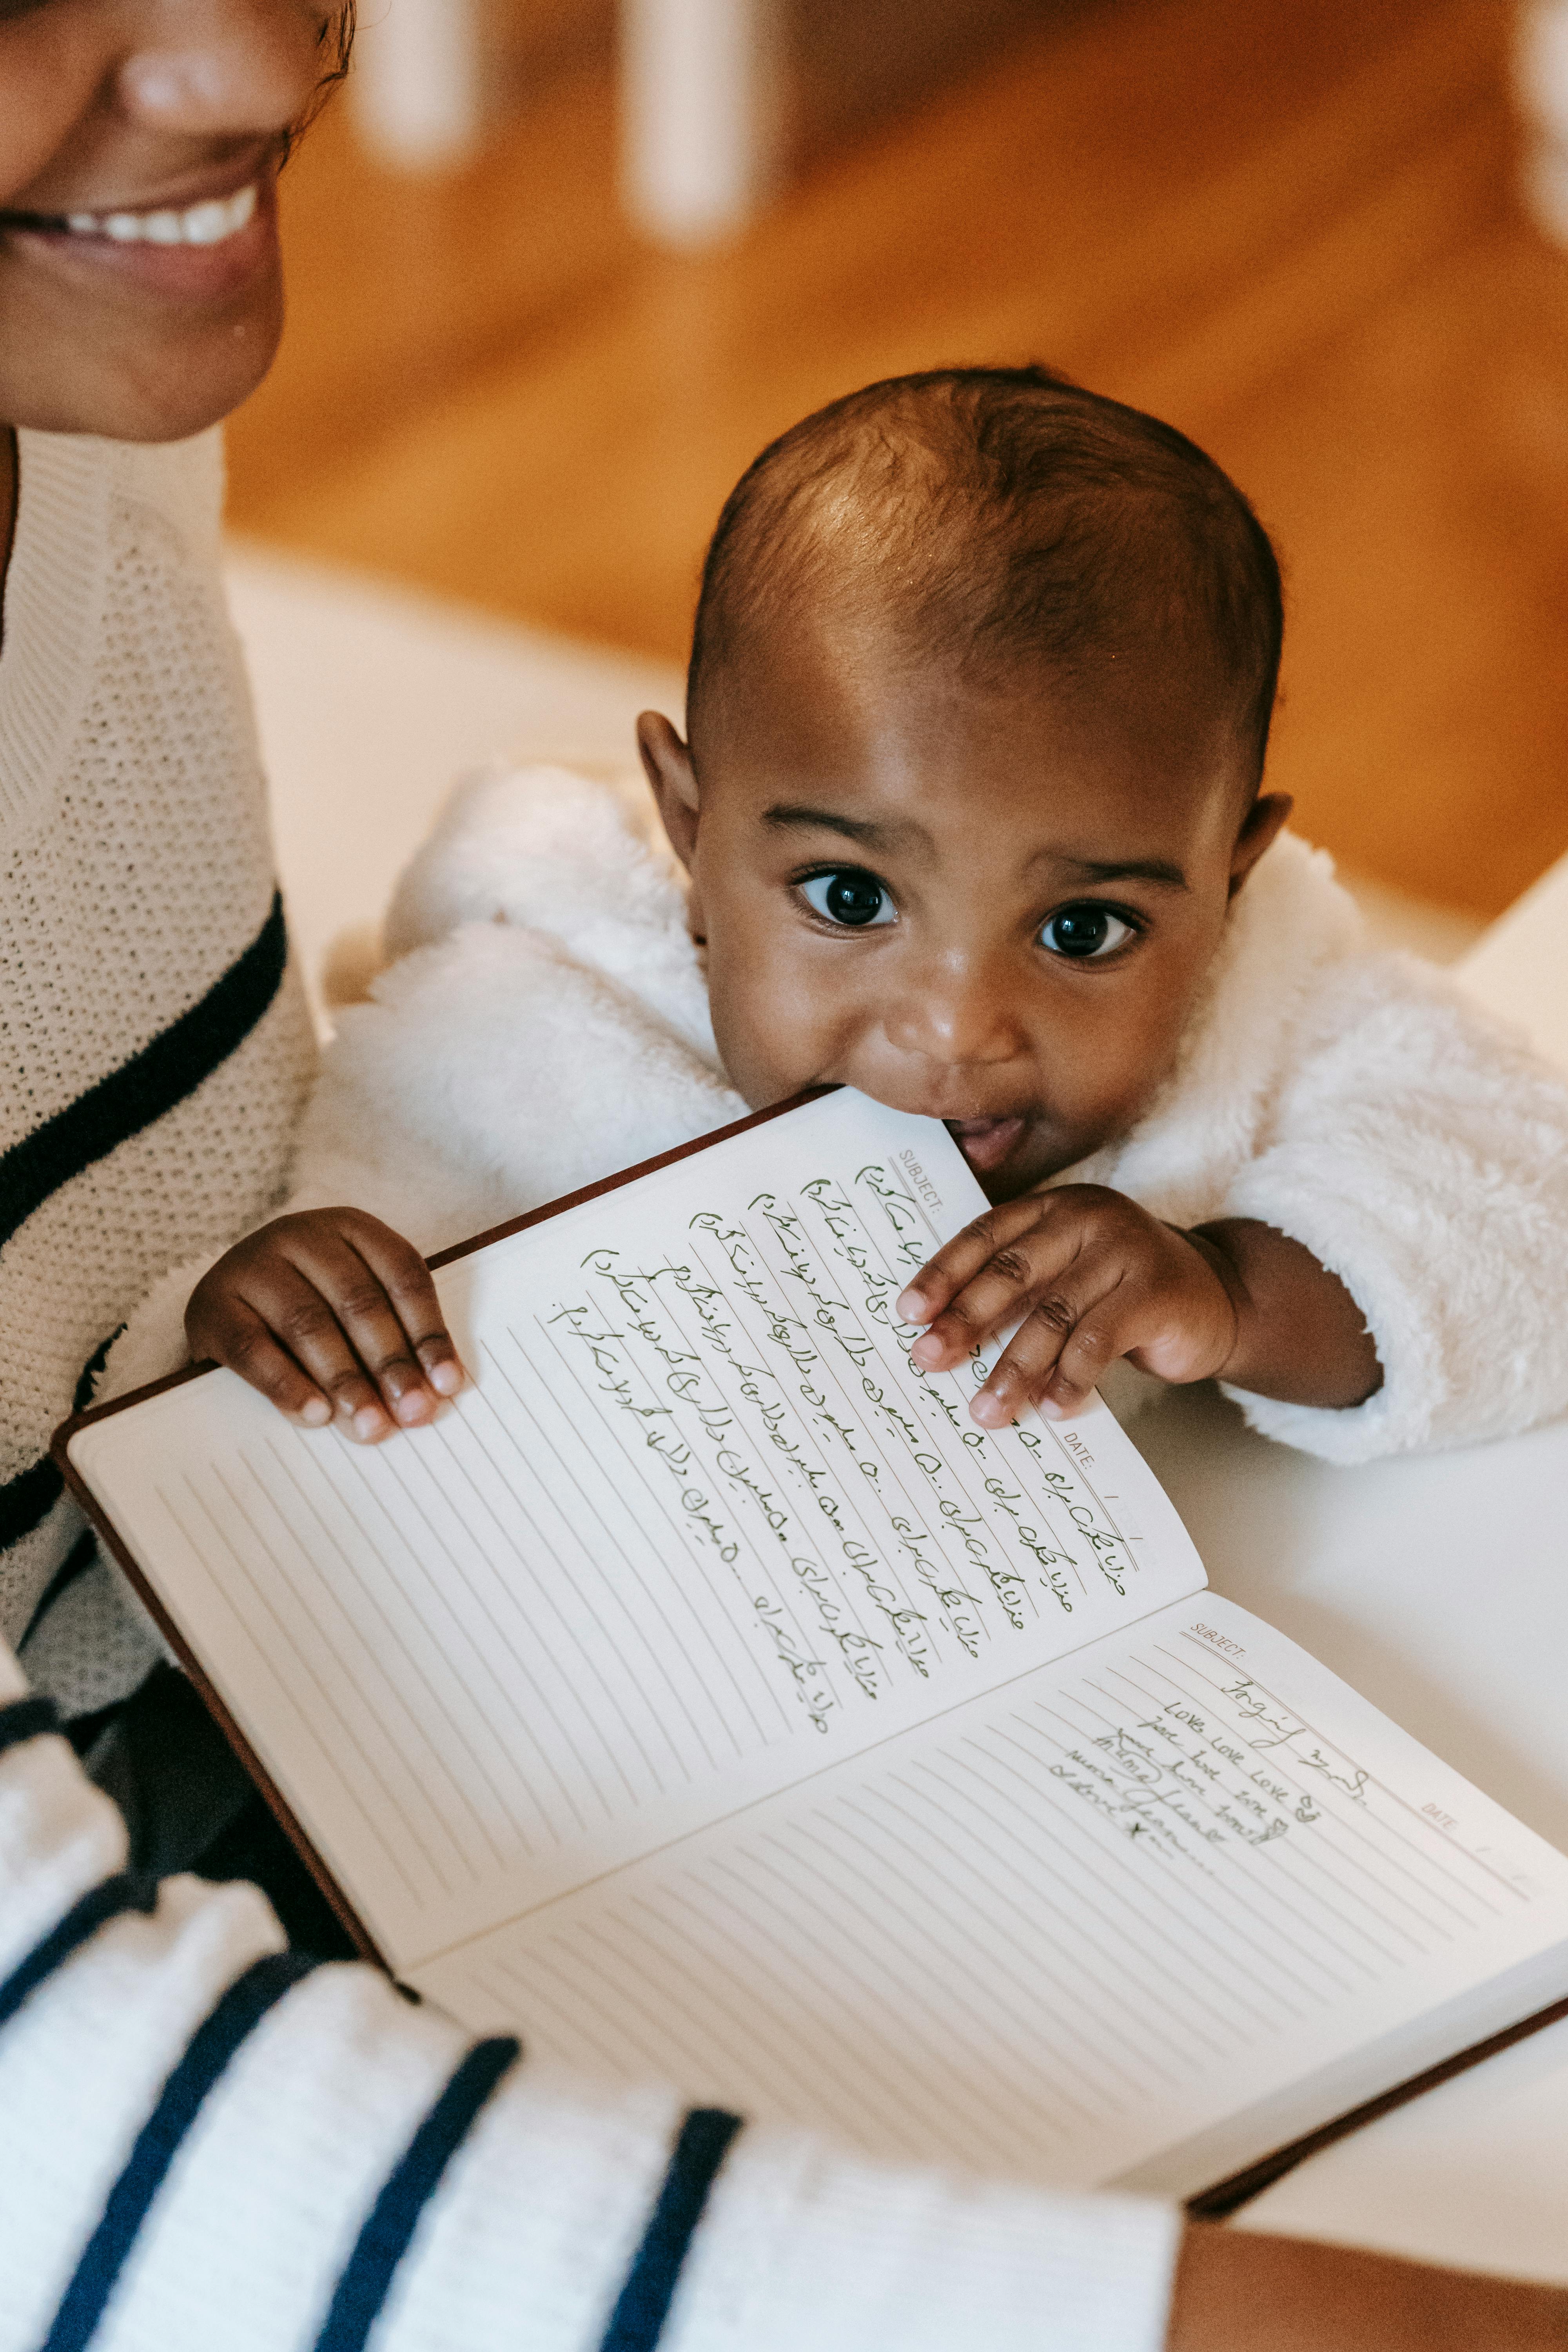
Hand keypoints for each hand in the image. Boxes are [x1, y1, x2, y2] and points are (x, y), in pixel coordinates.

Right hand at [185, 1209, 464, 1442]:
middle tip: (413, 1414)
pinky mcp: (212, 1303)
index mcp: (349, 1228)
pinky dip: (288, 1385)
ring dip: (346, 1381)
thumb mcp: (350, 1305)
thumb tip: (430, 1395)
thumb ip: (389, 1337)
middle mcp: (300, 1236)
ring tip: (370, 1426)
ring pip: (308, 1325)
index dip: (429, 1333)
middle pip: (358, 1302)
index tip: (448, 1384)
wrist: (223, 1303)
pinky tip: (316, 1415)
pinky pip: (254, 1348)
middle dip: (391, 1364)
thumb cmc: (305, 1310)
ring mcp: (252, 1265)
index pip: (403, 1276)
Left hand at [896, 1185, 1239, 1426]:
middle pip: (1011, 1272)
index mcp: (1053, 1208)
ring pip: (1052, 1314)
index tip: (908, 1314)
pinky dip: (1069, 1380)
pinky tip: (1051, 1407)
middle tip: (930, 1359)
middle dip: (966, 1320)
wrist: (1216, 1297)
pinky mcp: (1155, 1292)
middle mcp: (1086, 1218)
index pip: (985, 1236)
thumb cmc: (1122, 1291)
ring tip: (987, 1409)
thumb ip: (1019, 1293)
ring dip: (1013, 1368)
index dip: (943, 1273)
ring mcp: (1124, 1250)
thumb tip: (947, 1342)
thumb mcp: (1065, 1276)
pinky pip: (1097, 1342)